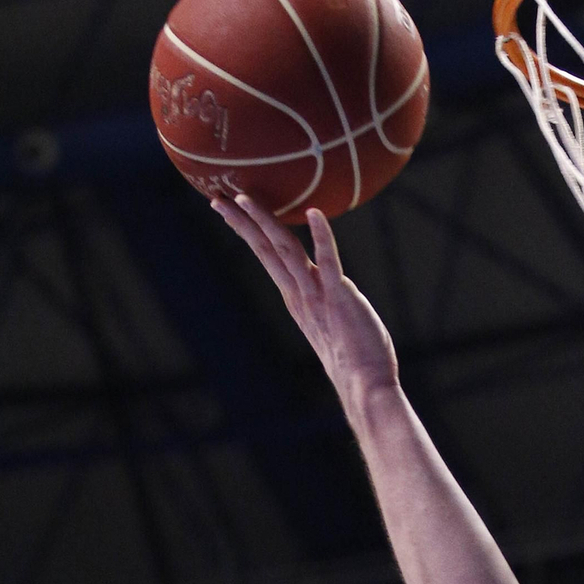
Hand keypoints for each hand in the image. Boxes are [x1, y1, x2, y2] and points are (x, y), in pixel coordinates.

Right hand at [212, 195, 397, 398]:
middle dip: (242, 221)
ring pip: (285, 250)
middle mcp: (300, 294)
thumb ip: (325, 299)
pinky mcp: (340, 297)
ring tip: (244, 197)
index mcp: (296, 298)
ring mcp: (317, 295)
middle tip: (218, 196)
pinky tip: (314, 213)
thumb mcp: (332, 321)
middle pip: (265, 249)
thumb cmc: (355, 359)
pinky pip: (330, 262)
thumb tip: (327, 284)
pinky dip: (322, 236)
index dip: (248, 230)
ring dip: (264, 221)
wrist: (365, 387)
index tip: (229, 208)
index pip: (267, 256)